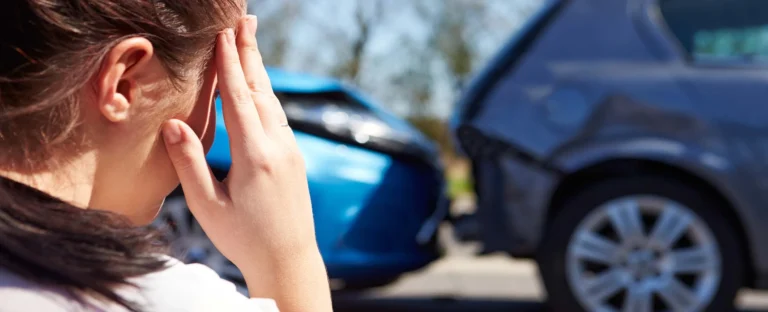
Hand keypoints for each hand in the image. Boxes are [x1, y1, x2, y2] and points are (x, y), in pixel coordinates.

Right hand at [161, 16, 317, 276]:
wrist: (289, 260)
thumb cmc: (243, 239)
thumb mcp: (207, 206)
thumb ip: (190, 163)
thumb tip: (173, 123)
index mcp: (254, 157)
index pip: (239, 99)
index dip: (229, 65)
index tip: (223, 34)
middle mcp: (278, 147)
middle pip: (261, 91)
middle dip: (250, 54)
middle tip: (245, 20)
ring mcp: (291, 151)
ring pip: (273, 102)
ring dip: (259, 71)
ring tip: (249, 44)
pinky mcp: (294, 158)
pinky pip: (279, 117)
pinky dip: (266, 96)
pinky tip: (260, 88)